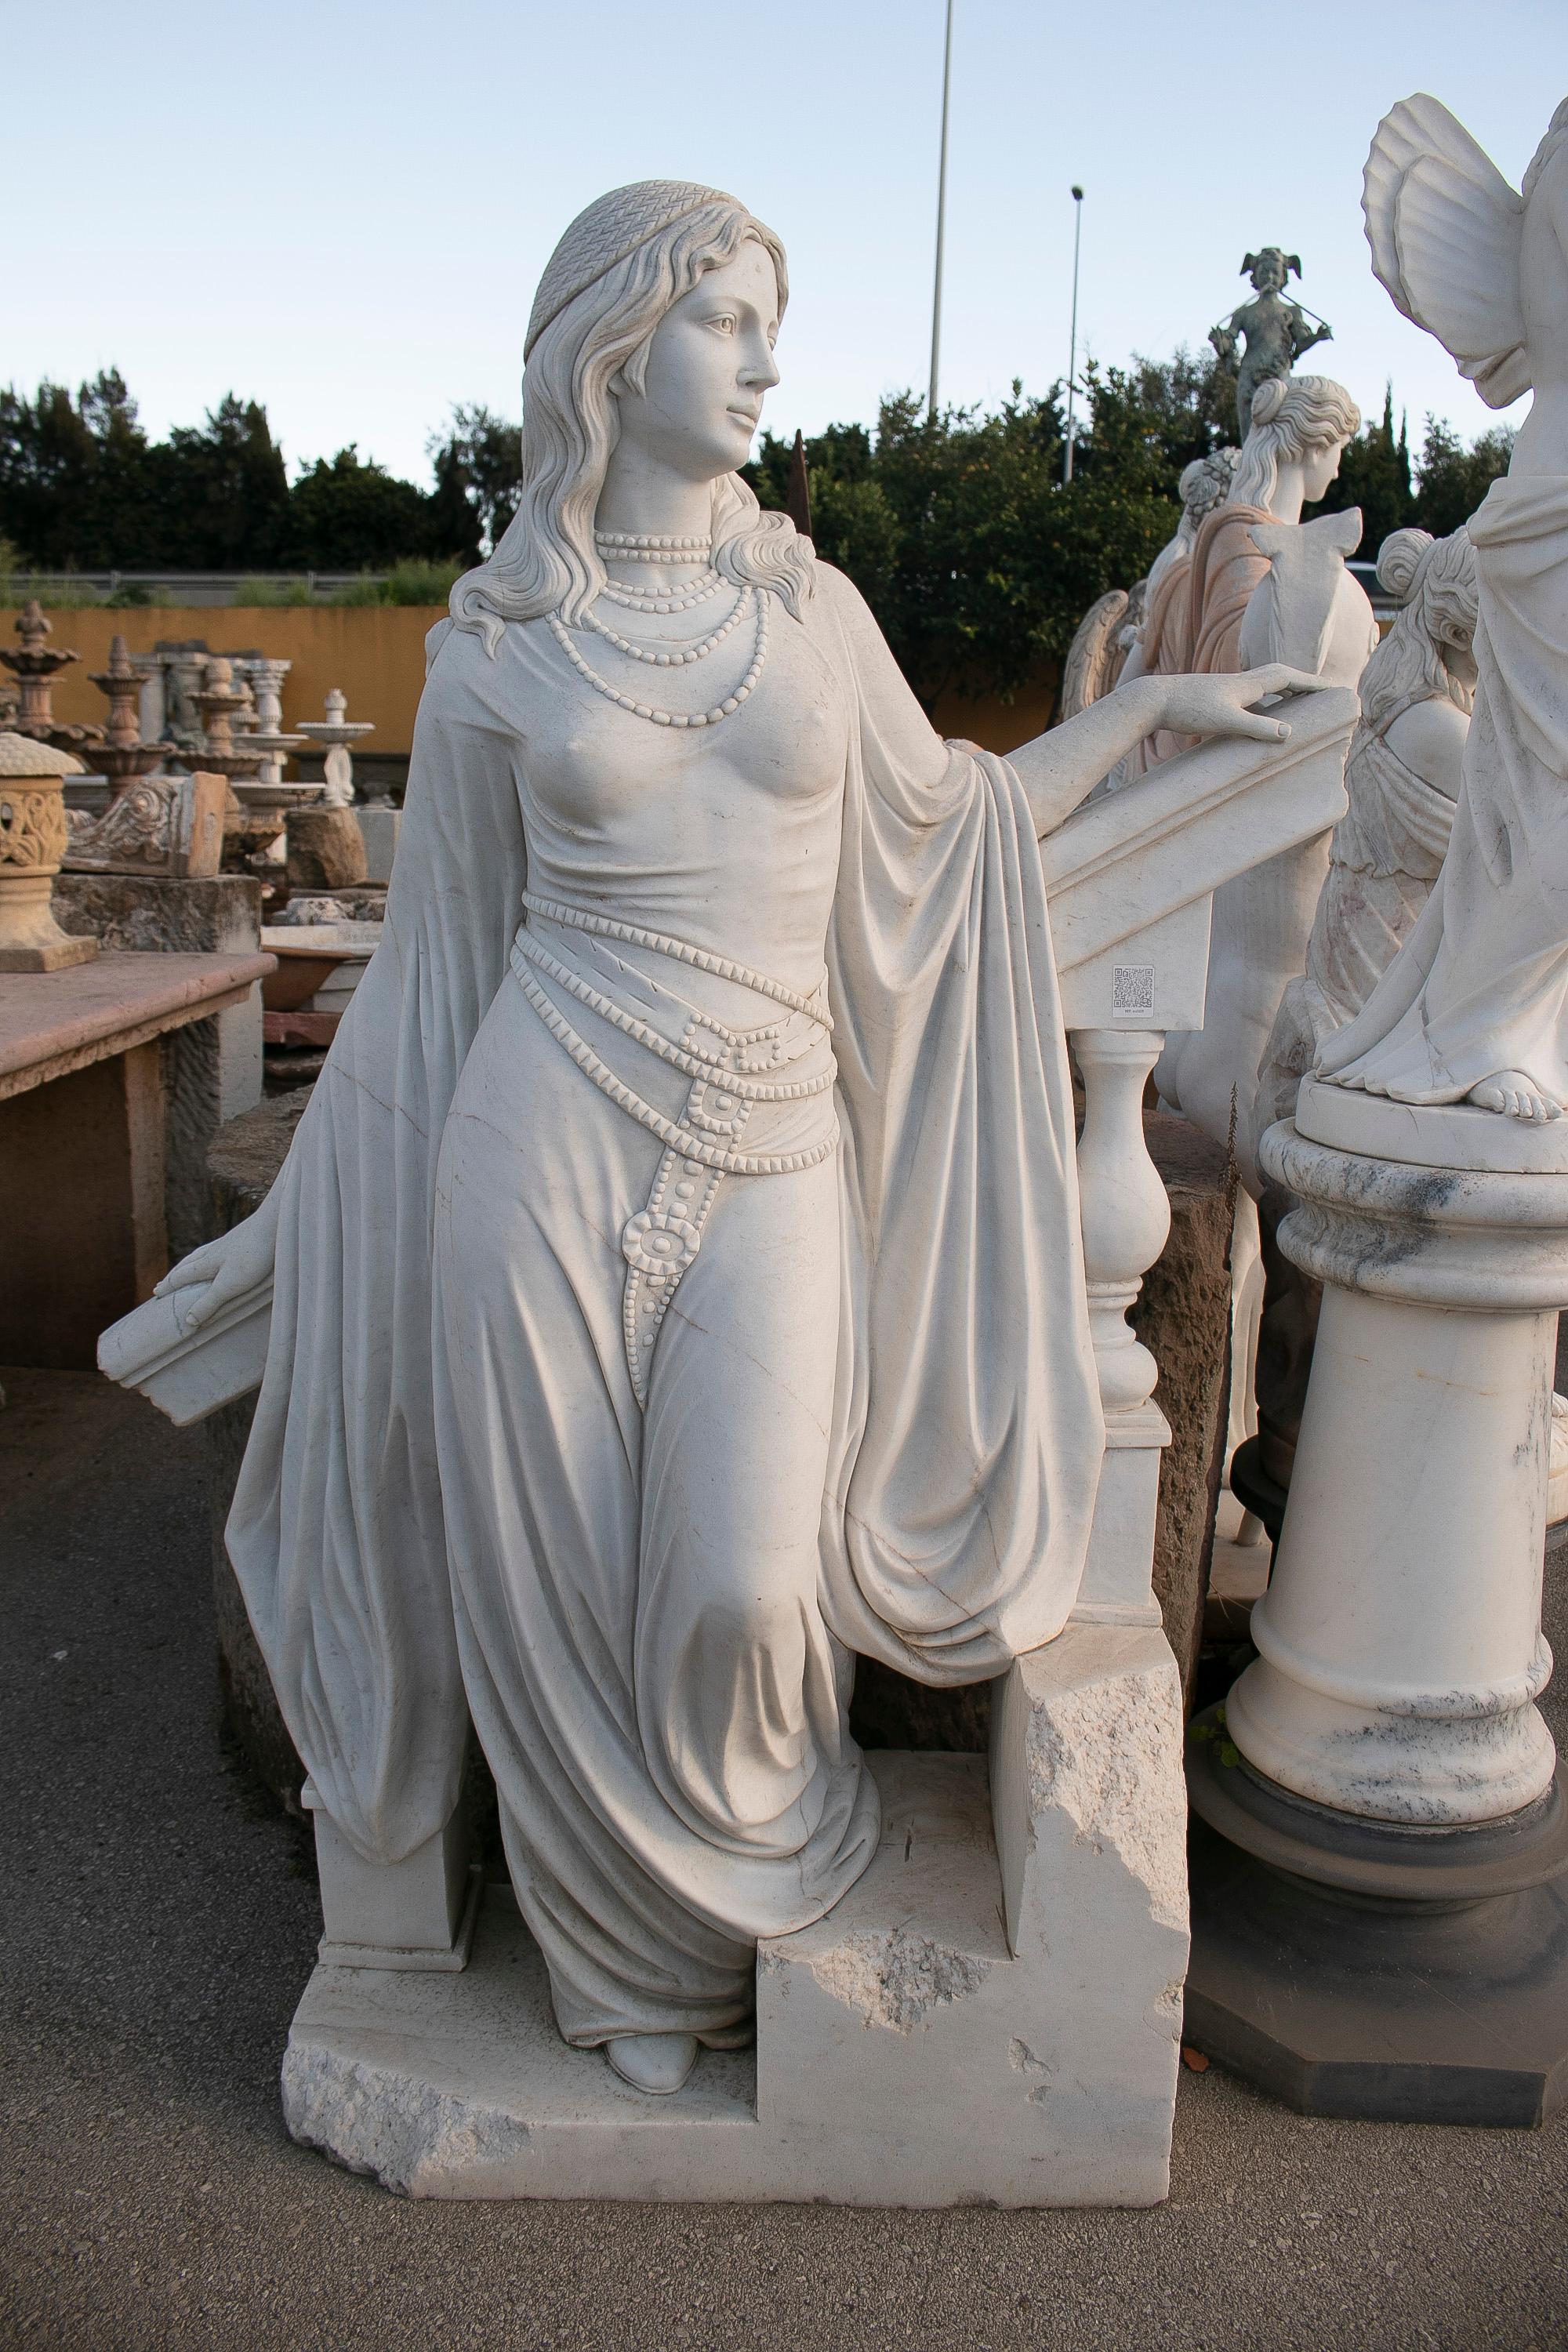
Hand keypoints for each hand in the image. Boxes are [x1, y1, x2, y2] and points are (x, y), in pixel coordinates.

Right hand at [154, 1189, 279, 1331]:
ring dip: (188, 1264)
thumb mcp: (229, 1285)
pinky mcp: (243, 1238)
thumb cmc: (252, 1256)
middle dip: (174, 1275)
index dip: (169, 1286)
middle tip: (162, 1283)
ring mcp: (228, 1243)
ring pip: (201, 1255)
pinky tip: (219, 1255)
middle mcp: (213, 1251)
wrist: (276, 1224)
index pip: (182, 1276)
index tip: (156, 1293)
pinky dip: (209, 1256)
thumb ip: (209, 1302)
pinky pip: (218, 1250)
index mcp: (207, 1263)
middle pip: (187, 1264)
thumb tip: (187, 1320)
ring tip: (184, 1268)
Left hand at [1150, 665, 1327, 746]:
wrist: (1154, 699)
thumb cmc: (1188, 710)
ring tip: (1300, 702)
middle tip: (1323, 692)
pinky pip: (1250, 695)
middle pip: (1280, 676)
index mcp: (1248, 684)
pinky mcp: (1216, 696)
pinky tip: (1262, 714)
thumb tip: (1289, 733)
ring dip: (1284, 690)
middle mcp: (1240, 681)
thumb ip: (1258, 727)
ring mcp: (1228, 688)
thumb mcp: (1226, 722)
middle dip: (1303, 683)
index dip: (1312, 683)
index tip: (1334, 689)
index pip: (1289, 678)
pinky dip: (1264, 701)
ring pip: (1264, 685)